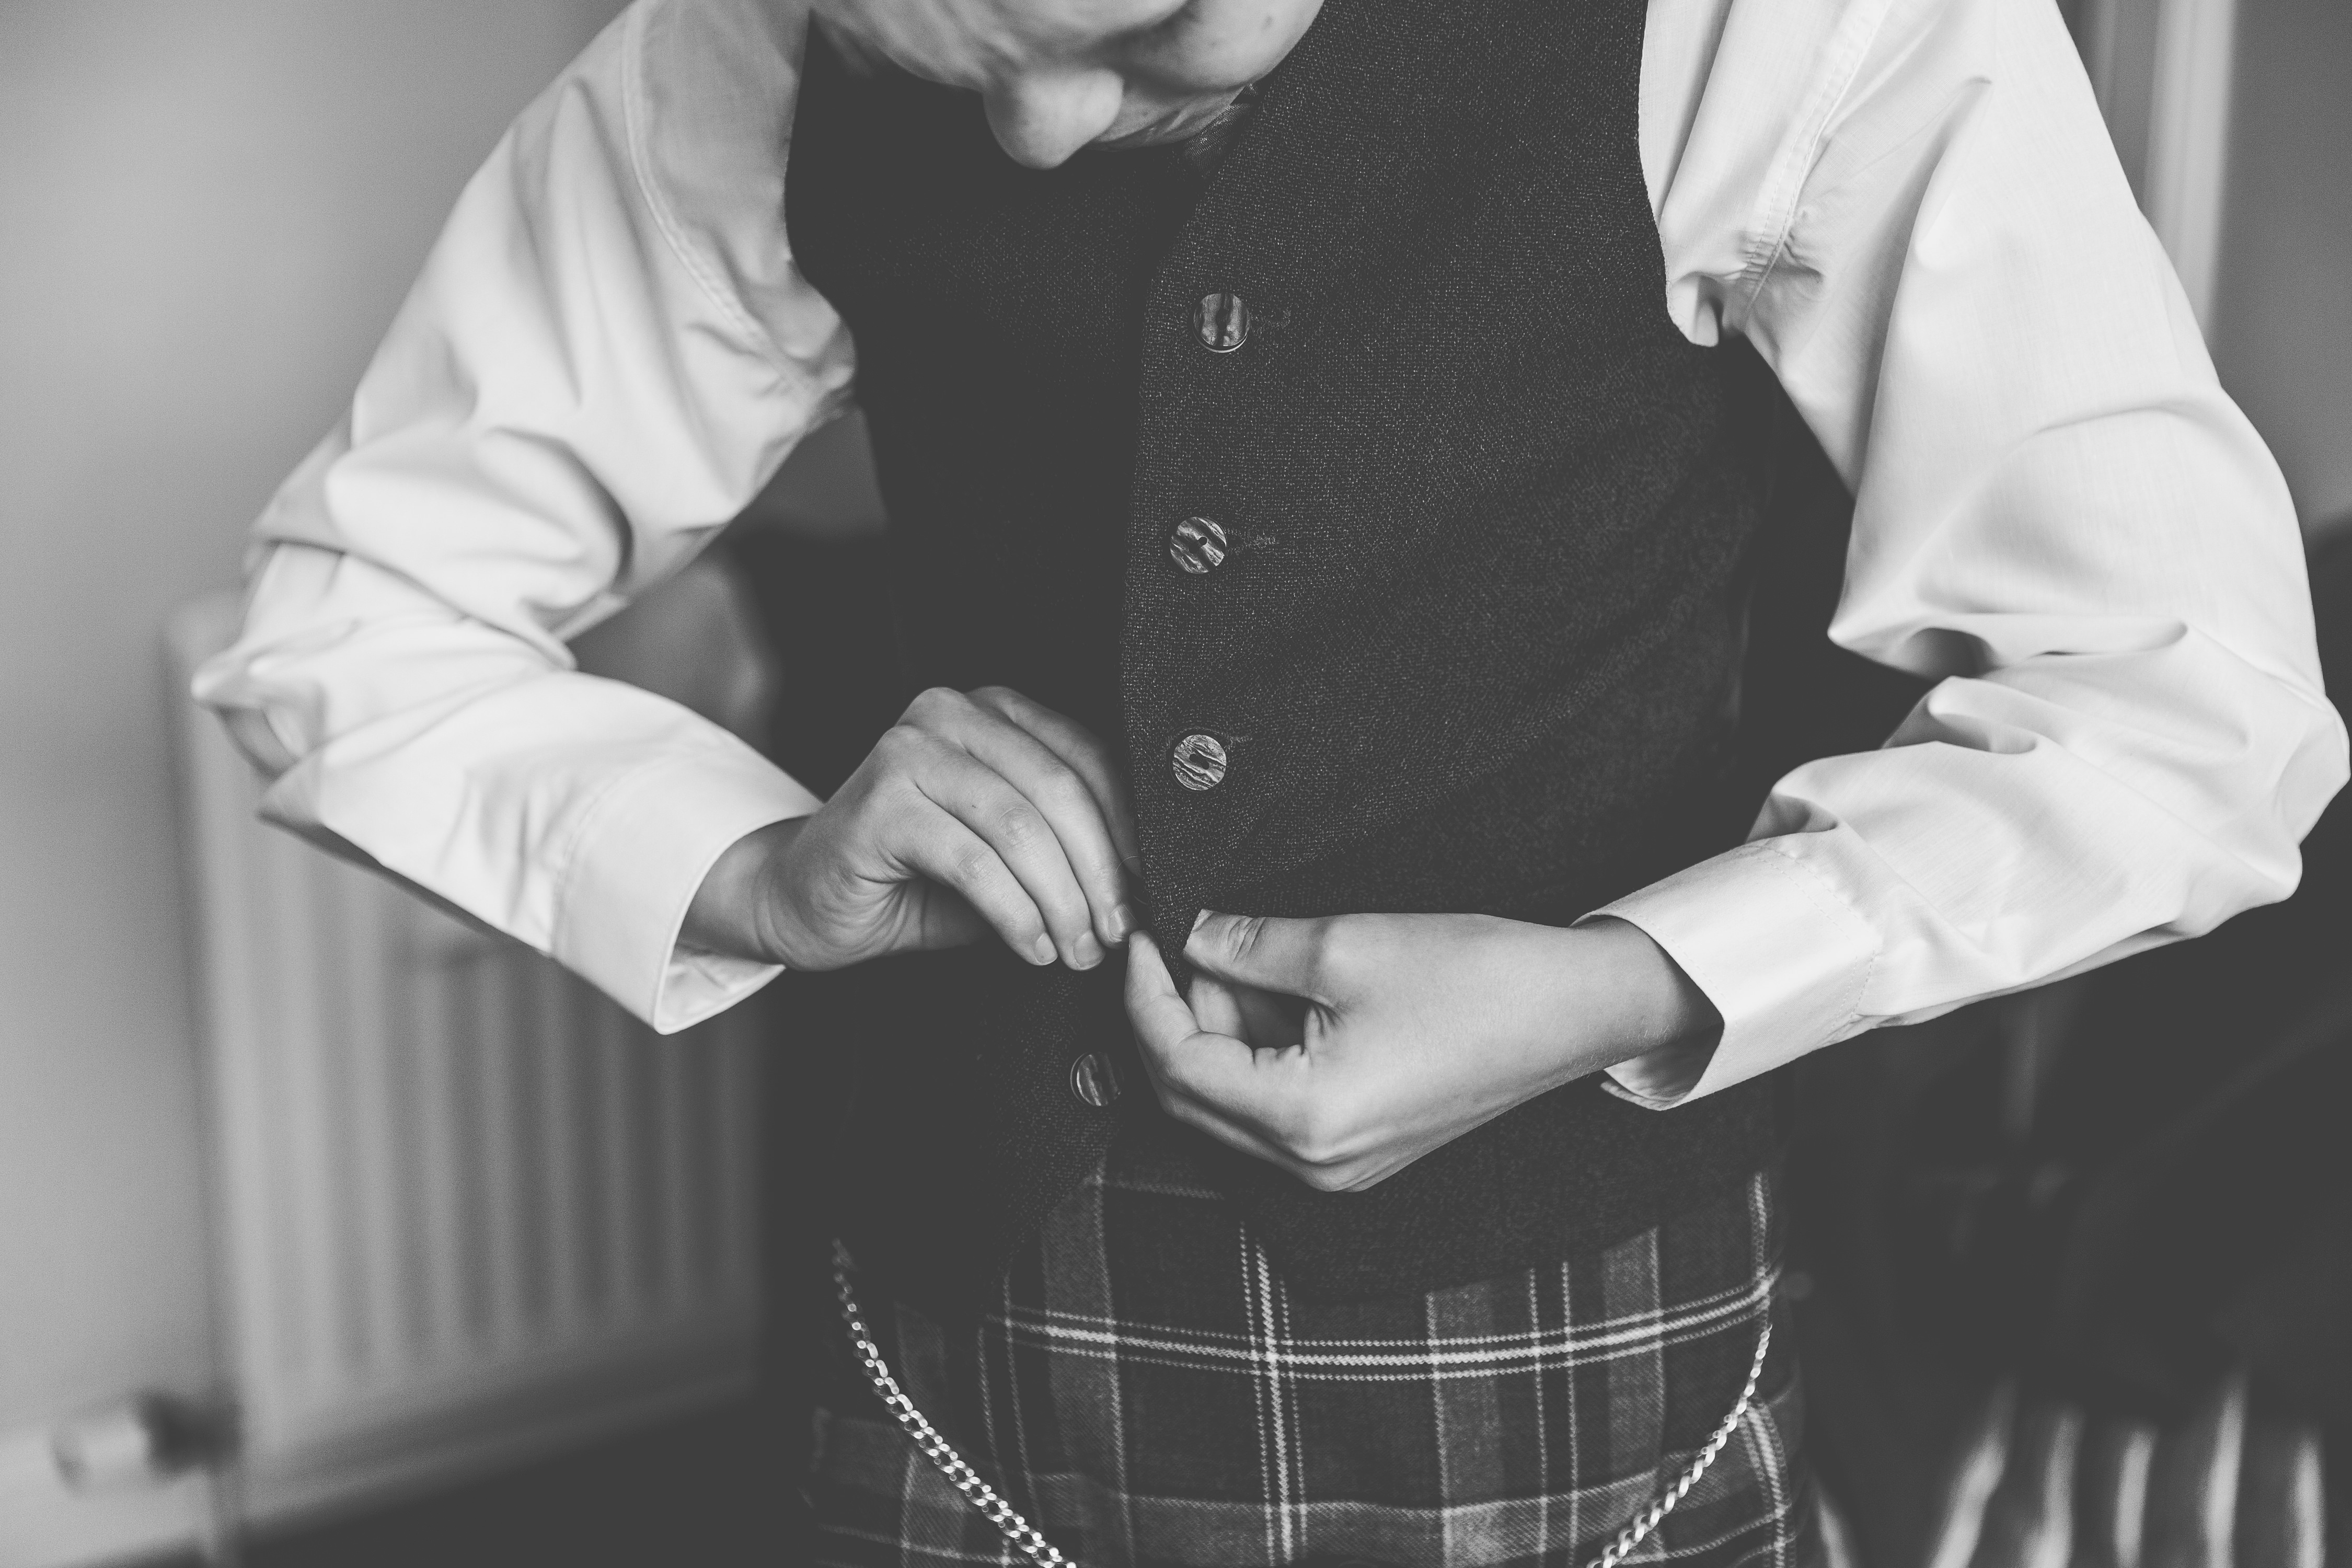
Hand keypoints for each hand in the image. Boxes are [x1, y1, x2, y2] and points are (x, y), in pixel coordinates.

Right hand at [685, 686, 1140, 970]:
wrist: (805, 899)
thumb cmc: (913, 879)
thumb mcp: (1005, 857)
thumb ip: (1061, 848)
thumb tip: (1139, 885)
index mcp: (992, 713)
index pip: (1086, 757)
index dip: (1126, 829)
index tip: (1147, 890)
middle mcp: (950, 714)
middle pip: (1059, 790)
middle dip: (1099, 873)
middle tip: (1116, 933)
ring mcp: (909, 751)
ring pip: (1021, 827)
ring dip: (1062, 900)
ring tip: (1077, 950)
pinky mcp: (880, 802)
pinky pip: (974, 862)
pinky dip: (1015, 913)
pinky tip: (1032, 948)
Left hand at [1124, 912, 1722, 1190]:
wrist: (1577, 1011)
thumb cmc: (1477, 978)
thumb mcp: (1347, 945)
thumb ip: (1250, 948)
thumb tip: (1191, 938)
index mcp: (1302, 1120)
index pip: (1176, 1064)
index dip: (1144, 996)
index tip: (1140, 936)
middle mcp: (1312, 1164)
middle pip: (1192, 1095)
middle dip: (1178, 1014)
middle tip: (1185, 941)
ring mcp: (1339, 1165)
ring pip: (1233, 1099)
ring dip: (1223, 1030)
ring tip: (1247, 954)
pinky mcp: (1362, 1146)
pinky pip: (1277, 1105)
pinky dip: (1262, 1049)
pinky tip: (1283, 990)